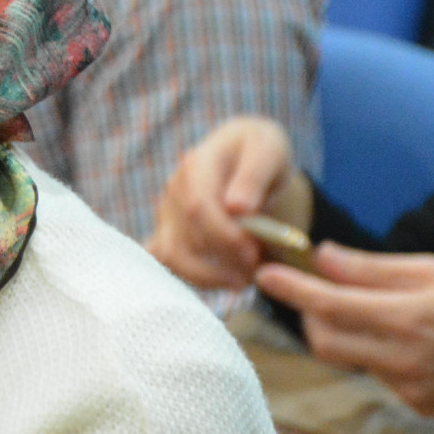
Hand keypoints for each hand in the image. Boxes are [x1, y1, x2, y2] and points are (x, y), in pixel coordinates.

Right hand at [148, 116, 309, 289]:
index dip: (223, 235)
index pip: (197, 207)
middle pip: (185, 236)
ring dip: (208, 276)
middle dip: (222, 260)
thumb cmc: (261, 153)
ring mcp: (167, 212)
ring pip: (171, 256)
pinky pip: (165, 262)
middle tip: (256, 270)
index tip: (253, 254)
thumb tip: (236, 208)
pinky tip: (222, 282)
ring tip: (244, 280)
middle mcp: (174, 189)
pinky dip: (190, 277)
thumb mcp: (268, 152)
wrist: (247, 155)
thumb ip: (253, 176)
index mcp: (196, 165)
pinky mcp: (168, 232)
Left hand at [255, 243, 433, 416]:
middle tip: (318, 292)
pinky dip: (375, 353)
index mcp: (404, 318)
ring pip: (349, 358)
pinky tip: (408, 342)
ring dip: (345, 333)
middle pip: (324, 341)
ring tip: (377, 313)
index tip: (264, 274)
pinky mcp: (414, 404)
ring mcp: (406, 387)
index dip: (292, 289)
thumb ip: (370, 268)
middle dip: (310, 315)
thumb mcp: (432, 269)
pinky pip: (375, 375)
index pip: (328, 305)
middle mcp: (399, 359)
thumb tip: (321, 255)